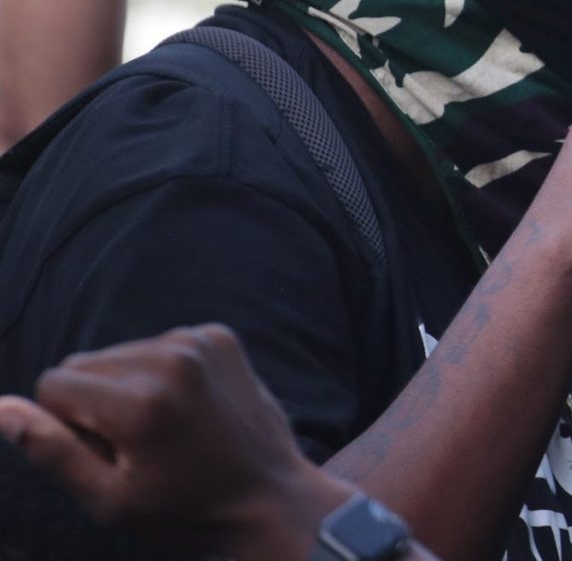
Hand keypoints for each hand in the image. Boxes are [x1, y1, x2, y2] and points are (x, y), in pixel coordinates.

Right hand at [0, 325, 358, 560]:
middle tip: (137, 445)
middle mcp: (170, 357)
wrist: (271, 497)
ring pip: (118, 353)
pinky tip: (186, 407)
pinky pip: (157, 344)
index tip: (107, 452)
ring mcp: (200, 341)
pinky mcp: (220, 336)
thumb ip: (50, 449)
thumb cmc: (185, 509)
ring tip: (165, 428)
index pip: (53, 384)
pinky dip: (159, 371)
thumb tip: (0, 407)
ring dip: (125, 385)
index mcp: (140, 400)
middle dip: (93, 402)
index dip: (67, 424)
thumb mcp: (108, 498)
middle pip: (84, 363)